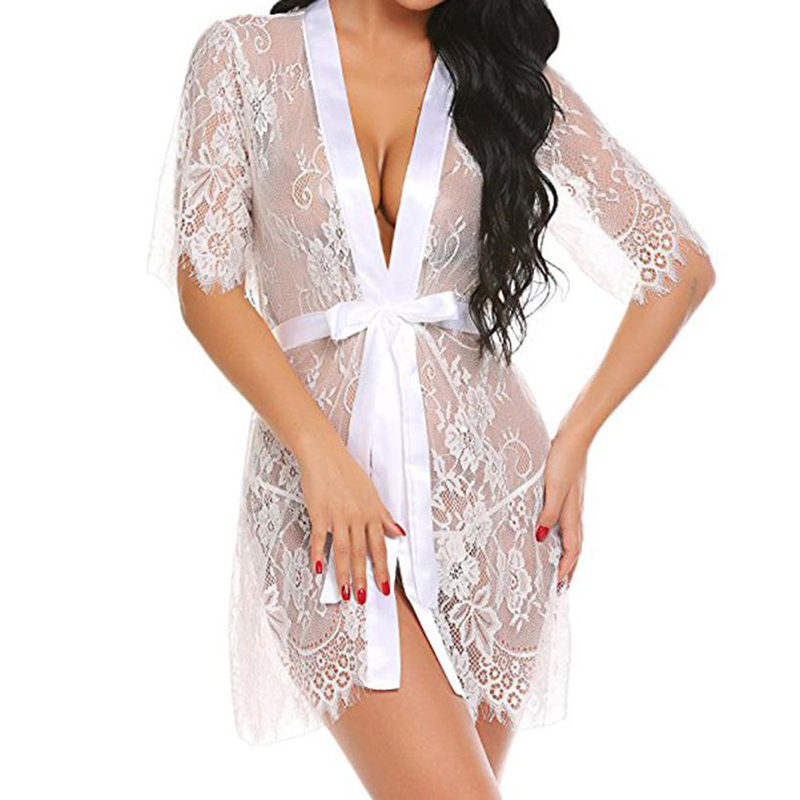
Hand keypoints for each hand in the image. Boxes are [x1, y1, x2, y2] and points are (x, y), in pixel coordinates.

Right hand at [298, 433, 403, 603]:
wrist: (324, 454)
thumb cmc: (346, 472)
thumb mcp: (371, 492)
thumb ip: (383, 516)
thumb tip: (398, 532)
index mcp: (371, 512)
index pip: (380, 546)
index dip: (382, 568)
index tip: (384, 587)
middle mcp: (357, 516)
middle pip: (361, 552)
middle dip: (363, 577)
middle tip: (364, 598)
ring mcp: (338, 515)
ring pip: (343, 550)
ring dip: (344, 573)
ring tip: (346, 592)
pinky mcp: (320, 513)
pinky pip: (320, 538)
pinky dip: (318, 554)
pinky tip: (319, 568)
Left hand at [534, 428, 588, 590]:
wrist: (573, 439)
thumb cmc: (562, 462)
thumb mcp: (553, 489)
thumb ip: (547, 513)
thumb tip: (540, 537)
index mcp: (572, 514)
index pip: (572, 550)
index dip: (566, 568)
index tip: (560, 586)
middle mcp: (575, 513)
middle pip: (576, 548)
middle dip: (570, 568)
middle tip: (563, 587)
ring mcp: (574, 505)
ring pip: (574, 538)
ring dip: (569, 556)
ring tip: (562, 568)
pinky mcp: (569, 497)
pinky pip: (569, 525)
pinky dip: (566, 539)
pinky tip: (558, 535)